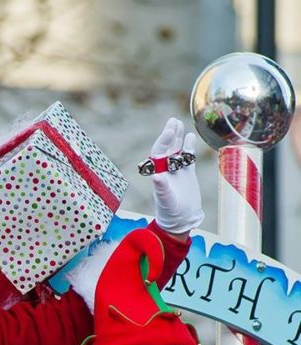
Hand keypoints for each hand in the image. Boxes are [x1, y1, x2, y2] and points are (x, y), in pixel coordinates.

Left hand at [150, 118, 203, 235]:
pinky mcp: (187, 175)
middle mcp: (166, 172)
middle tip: (172, 121)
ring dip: (177, 138)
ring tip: (178, 123)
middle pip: (166, 149)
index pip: (159, 154)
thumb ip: (162, 189)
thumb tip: (157, 176)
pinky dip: (188, 148)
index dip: (164, 142)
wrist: (181, 221)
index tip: (169, 130)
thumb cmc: (171, 213)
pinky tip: (190, 137)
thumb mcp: (166, 201)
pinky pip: (187, 158)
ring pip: (176, 151)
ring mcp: (177, 173)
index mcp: (159, 175)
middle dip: (169, 136)